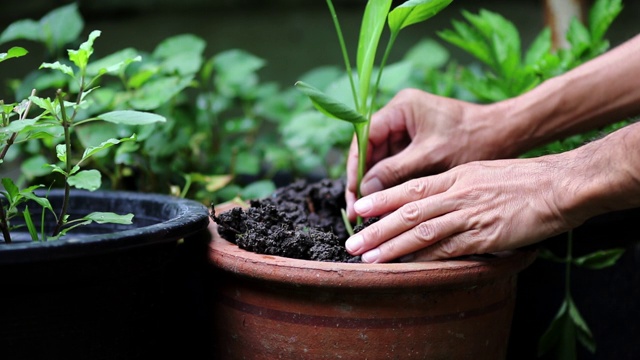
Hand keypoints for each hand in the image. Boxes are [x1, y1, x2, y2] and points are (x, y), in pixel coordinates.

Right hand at [345, 89, 515, 218]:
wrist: (507, 136)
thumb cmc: (474, 140)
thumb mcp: (431, 158)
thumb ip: (395, 171)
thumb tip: (365, 190)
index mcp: (401, 108)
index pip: (364, 137)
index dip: (355, 167)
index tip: (353, 194)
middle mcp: (399, 115)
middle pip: (369, 150)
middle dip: (363, 180)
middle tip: (356, 211)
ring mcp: (408, 130)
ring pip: (380, 160)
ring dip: (375, 185)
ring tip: (368, 214)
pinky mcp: (417, 144)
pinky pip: (395, 165)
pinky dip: (390, 185)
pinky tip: (385, 206)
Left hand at [345, 155, 580, 261]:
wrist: (559, 185)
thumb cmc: (525, 179)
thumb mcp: (483, 171)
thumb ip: (458, 184)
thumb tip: (436, 199)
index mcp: (456, 175)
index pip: (411, 188)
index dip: (383, 199)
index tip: (360, 208)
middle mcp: (457, 193)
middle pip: (408, 211)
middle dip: (377, 227)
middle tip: (353, 241)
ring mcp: (470, 214)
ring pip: (422, 230)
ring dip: (392, 245)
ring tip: (369, 257)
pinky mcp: (485, 235)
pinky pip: (449, 248)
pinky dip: (425, 257)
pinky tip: (408, 266)